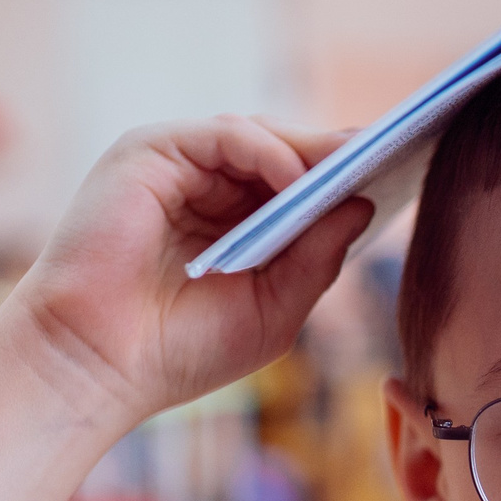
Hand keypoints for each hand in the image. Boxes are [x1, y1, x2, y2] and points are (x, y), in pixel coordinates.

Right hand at [2, 116, 372, 422]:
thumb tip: (362, 203)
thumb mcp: (272, 307)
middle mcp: (205, 188)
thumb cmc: (176, 351)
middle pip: (286, 153)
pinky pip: (225, 134)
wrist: (96, 366)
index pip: (298, 186)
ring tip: (357, 167)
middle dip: (338, 156)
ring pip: (261, 136)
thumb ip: (315, 256)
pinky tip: (298, 183)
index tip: (403, 175)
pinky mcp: (150, 152)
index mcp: (232, 224)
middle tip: (398, 154)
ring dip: (312, 152)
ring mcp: (177, 166)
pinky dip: (269, 153)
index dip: (345, 179)